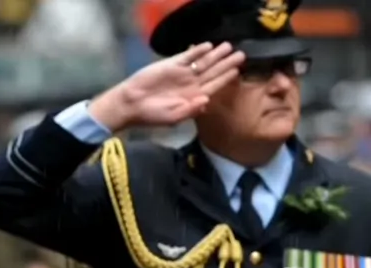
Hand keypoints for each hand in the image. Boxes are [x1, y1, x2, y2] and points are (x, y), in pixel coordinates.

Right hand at [90, 42, 243, 131]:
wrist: (131, 103)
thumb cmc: (151, 114)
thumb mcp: (173, 117)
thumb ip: (190, 109)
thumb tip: (206, 99)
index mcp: (193, 97)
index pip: (214, 85)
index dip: (225, 78)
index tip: (237, 71)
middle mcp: (190, 84)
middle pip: (212, 71)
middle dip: (226, 63)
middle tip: (241, 55)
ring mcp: (181, 73)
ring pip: (203, 62)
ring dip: (216, 54)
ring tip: (228, 46)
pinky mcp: (171, 65)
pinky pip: (187, 56)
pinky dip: (197, 51)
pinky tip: (208, 46)